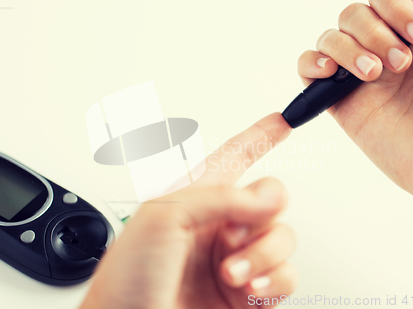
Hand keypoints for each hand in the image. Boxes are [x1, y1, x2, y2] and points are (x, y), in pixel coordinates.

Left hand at [79, 113, 297, 308]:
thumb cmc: (127, 279)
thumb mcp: (163, 217)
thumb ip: (218, 197)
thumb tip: (265, 198)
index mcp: (194, 199)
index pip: (234, 157)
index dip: (259, 136)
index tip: (282, 121)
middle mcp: (217, 226)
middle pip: (270, 198)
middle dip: (266, 208)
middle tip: (248, 220)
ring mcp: (235, 259)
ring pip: (282, 237)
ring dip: (263, 252)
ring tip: (233, 270)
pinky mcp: (249, 294)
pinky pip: (286, 275)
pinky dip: (276, 279)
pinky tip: (252, 286)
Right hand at [297, 0, 412, 233]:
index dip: (394, 6)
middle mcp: (383, 49)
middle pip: (353, 13)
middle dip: (374, 33)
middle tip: (401, 64)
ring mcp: (357, 75)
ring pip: (329, 37)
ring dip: (348, 49)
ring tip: (375, 76)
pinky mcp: (337, 101)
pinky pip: (307, 69)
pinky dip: (311, 63)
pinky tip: (331, 72)